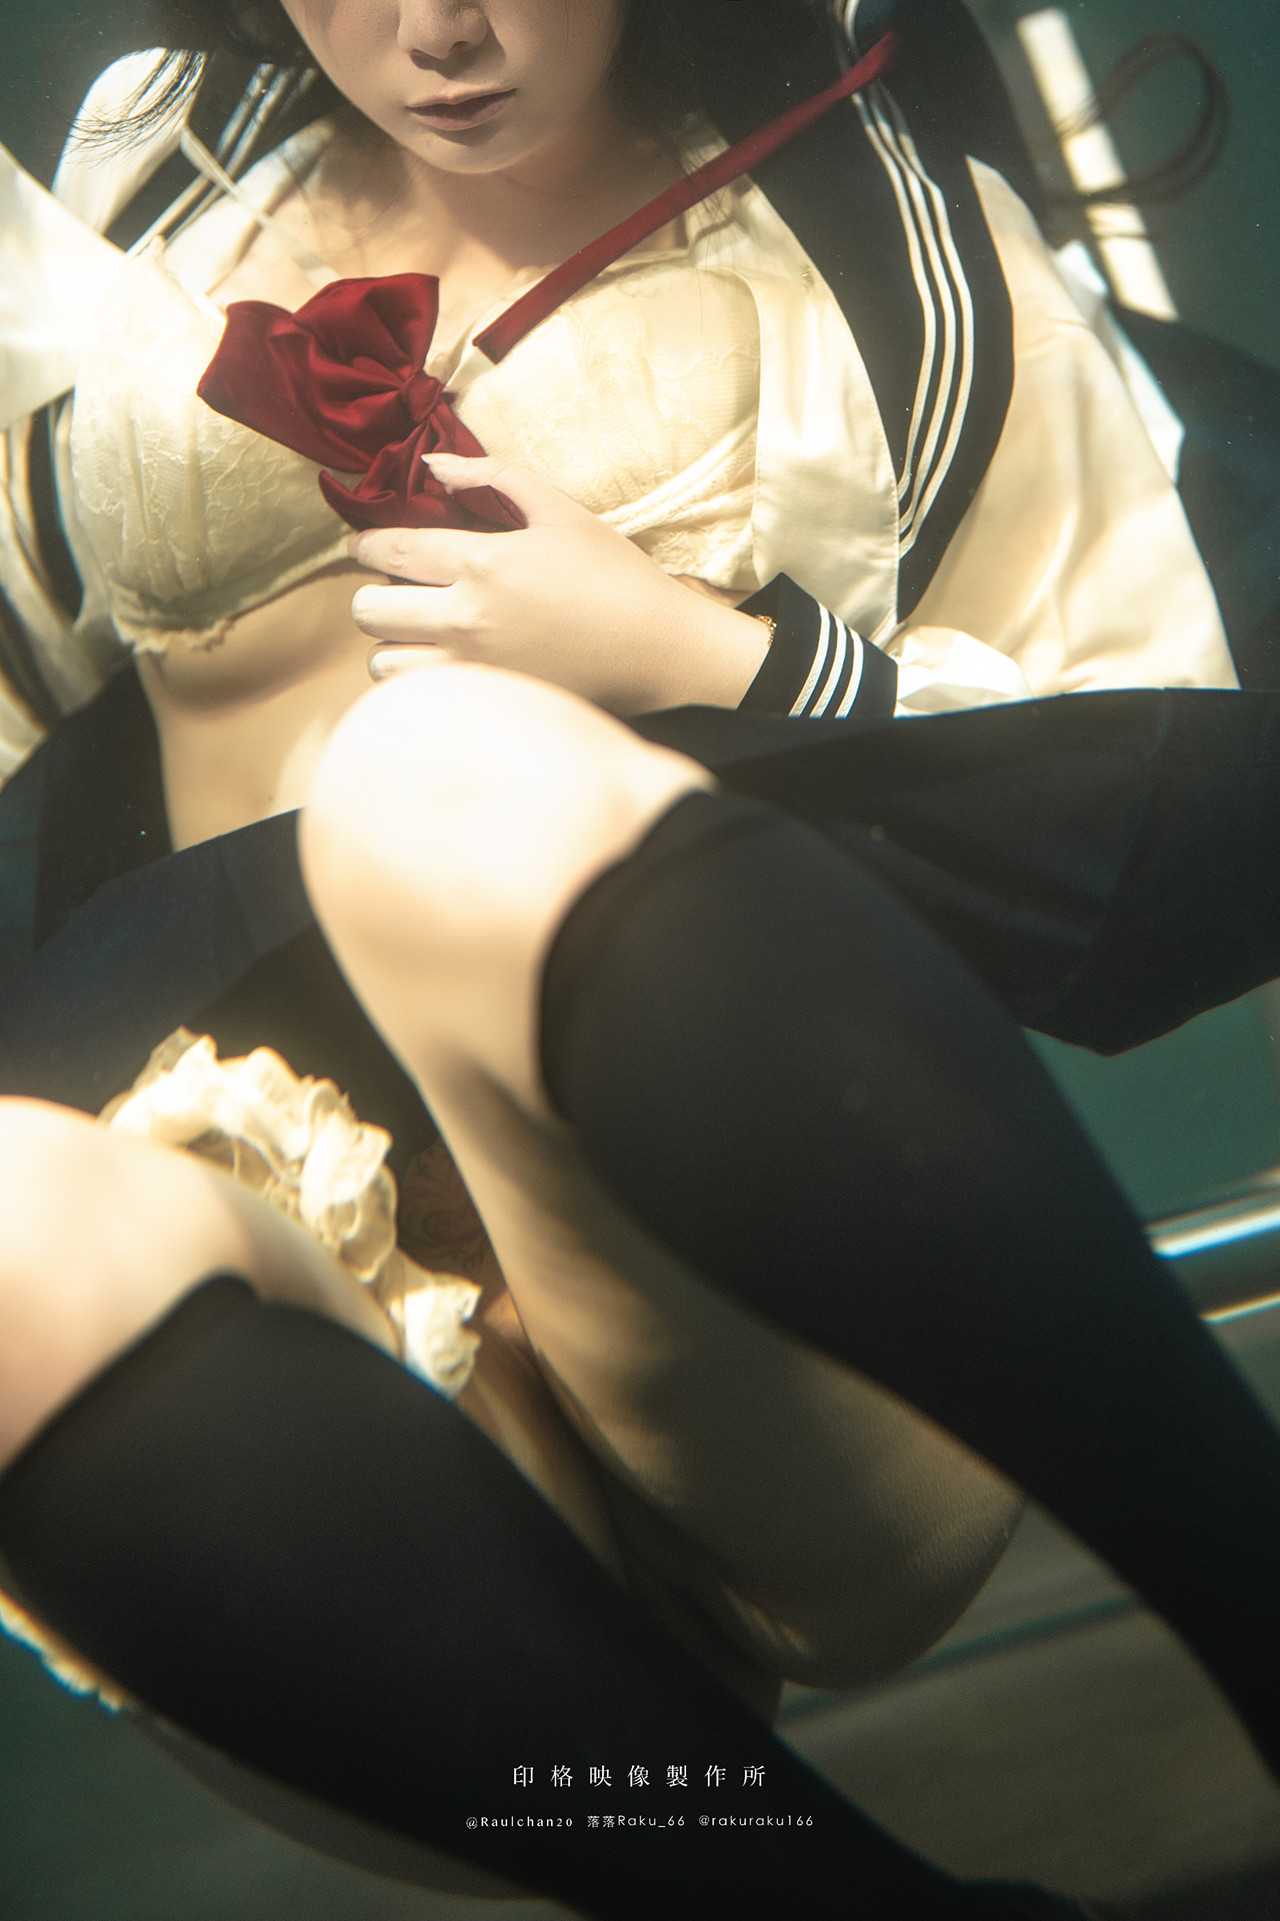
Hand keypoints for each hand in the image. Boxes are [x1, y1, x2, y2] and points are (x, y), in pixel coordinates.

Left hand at [348, 453, 769, 714]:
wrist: (659, 651)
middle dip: (372, 594)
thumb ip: (493, 478)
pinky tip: (438, 663)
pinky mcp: (485, 703)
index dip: (364, 545)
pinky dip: (414, 676)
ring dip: (391, 642)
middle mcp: (467, 619)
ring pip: (382, 660)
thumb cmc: (615, 576)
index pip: (390, 551)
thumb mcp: (561, 511)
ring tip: (419, 631)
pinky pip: (415, 695)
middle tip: (395, 590)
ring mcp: (473, 669)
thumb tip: (433, 466)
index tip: (363, 545)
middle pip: (369, 609)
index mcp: (484, 564)